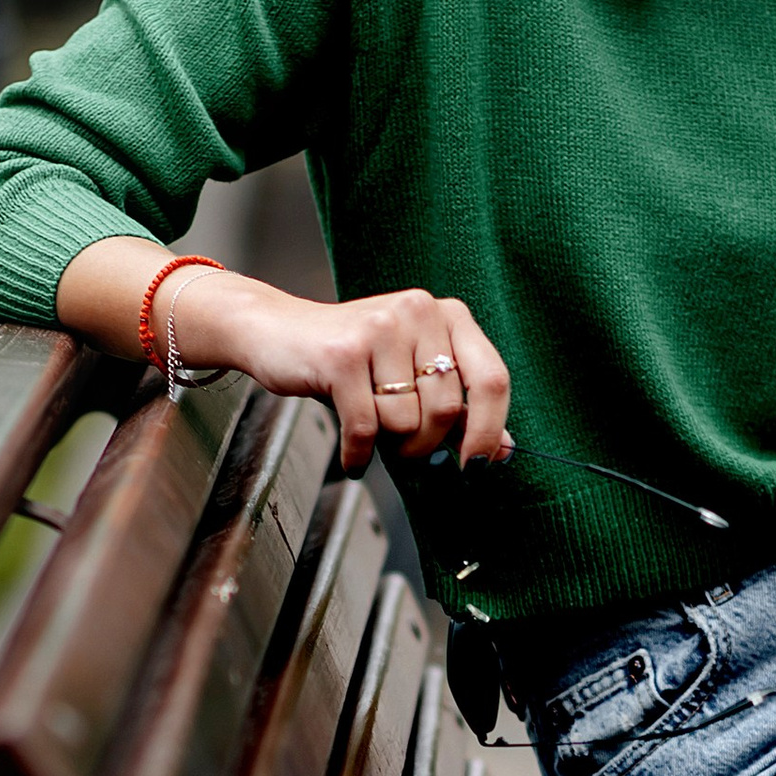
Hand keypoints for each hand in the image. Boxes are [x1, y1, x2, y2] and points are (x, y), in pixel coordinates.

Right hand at [54, 239, 512, 473]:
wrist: (274, 332)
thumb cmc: (350, 360)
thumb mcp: (408, 375)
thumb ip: (456, 407)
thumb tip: (501, 450)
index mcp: (445, 313)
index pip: (492, 379)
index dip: (488, 430)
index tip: (475, 464)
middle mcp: (418, 311)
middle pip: (448, 410)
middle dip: (426, 446)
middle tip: (403, 450)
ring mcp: (379, 329)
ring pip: (407, 422)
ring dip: (388, 445)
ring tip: (368, 428)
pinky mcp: (342, 355)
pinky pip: (365, 428)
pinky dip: (358, 454)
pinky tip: (352, 455)